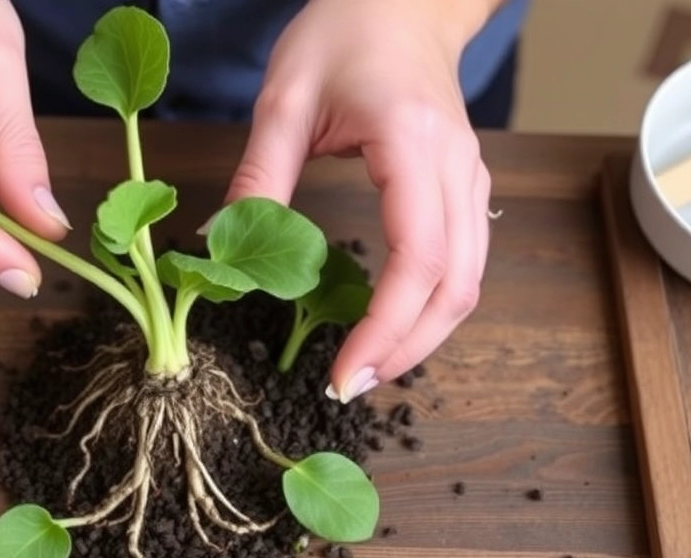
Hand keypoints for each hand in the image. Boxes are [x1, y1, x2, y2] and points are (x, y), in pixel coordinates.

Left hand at [225, 0, 498, 401]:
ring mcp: (470, 179)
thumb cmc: (345, 32)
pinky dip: (432, 305)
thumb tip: (219, 249)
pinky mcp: (466, 186)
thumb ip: (258, 178)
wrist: (401, 1)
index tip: (343, 374)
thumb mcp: (284, 100)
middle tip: (350, 386)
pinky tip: (393, 324)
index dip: (384, 328)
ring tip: (369, 366)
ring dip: (424, 336)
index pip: (416, 259)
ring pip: (469, 283)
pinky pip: (464, 262)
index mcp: (413, 143)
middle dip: (408, 350)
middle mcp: (456, 168)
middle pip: (456, 287)